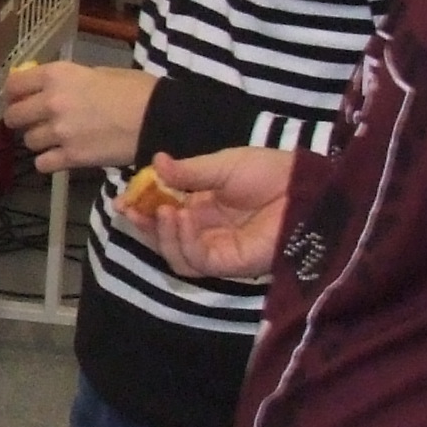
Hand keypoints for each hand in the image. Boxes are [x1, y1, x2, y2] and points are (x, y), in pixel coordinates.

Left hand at [2, 61, 153, 171]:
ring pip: (28, 142)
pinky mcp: (71, 158)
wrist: (159, 118)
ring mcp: (59, 132)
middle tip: (34, 122)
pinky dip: (49, 162)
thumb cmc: (136, 89)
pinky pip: (42, 164)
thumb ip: (69, 81)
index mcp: (57, 75)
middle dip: (20, 120)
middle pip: (13, 117)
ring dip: (38, 141)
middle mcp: (51, 102)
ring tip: (56, 139)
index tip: (19, 98)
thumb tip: (50, 88)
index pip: (14, 85)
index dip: (14, 93)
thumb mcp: (98, 72)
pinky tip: (61, 156)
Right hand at [136, 143, 296, 281]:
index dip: (143, 208)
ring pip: (176, 255)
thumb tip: (155, 162)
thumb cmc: (270, 172)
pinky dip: (184, 241)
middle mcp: (207, 231)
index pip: (165, 213)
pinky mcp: (230, 263)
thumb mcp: (223, 165)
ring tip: (162, 210)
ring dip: (163, 235)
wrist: (304, 186)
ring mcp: (218, 249)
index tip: (122, 199)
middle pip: (166, 238)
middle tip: (130, 209)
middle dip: (144, 226)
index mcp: (204, 206)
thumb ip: (189, 171)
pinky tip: (181, 218)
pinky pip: (197, 260)